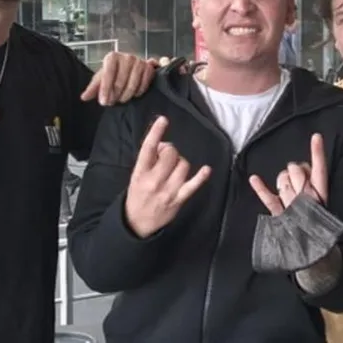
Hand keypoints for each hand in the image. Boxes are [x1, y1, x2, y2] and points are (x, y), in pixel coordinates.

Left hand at [80, 52, 158, 104]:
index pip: (108, 74)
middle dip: (115, 95)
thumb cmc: (114, 72)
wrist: (131, 67)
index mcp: (112, 57)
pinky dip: (139, 91)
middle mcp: (127, 57)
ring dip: (126, 95)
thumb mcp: (102, 78)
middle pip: (120, 81)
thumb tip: (84, 97)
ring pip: (133, 84)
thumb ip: (93, 88)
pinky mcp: (149, 67)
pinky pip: (144, 83)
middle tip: (111, 102)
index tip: (103, 102)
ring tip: (122, 99)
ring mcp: (139, 61)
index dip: (105, 89)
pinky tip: (134, 94)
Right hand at [124, 116, 210, 237]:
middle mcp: (154, 181)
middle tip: (167, 154)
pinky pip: (192, 186)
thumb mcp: (137, 175)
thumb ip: (149, 160)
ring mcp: (167, 191)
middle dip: (171, 150)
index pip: (148, 149)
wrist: (136, 223)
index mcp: (140, 172)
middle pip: (170, 155)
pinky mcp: (178, 200)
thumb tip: (163, 144)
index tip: (163, 120)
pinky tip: (206, 169)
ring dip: (181, 162)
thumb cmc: (138, 194)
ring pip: (183, 166)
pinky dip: (201, 177)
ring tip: (174, 167)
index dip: (156, 132)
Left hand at [249, 133, 327, 215]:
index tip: (316, 136)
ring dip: (282, 182)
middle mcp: (309, 198)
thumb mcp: (321, 201)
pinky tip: (254, 179)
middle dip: (292, 171)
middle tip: (296, 183)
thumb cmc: (316, 221)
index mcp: (322, 193)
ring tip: (288, 194)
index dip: (317, 152)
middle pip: (295, 171)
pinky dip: (260, 188)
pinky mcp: (280, 216)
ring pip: (282, 181)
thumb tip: (298, 166)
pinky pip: (269, 199)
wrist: (313, 250)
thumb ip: (312, 182)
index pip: (320, 169)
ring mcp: (293, 207)